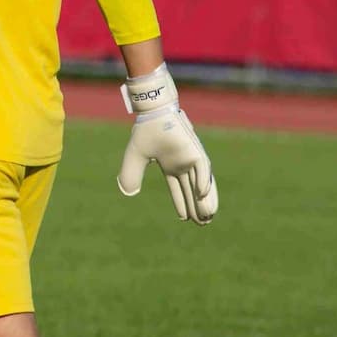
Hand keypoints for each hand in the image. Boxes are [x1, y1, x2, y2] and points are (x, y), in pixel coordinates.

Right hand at [116, 65, 218, 224]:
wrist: (152, 112)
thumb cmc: (146, 130)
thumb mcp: (135, 157)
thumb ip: (131, 174)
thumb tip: (128, 193)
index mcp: (170, 165)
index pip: (178, 189)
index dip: (181, 203)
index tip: (184, 218)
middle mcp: (182, 164)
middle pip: (192, 190)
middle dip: (196, 207)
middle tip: (202, 223)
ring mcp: (190, 158)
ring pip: (200, 183)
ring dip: (205, 200)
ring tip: (208, 217)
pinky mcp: (194, 151)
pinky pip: (202, 169)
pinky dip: (203, 182)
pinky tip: (202, 195)